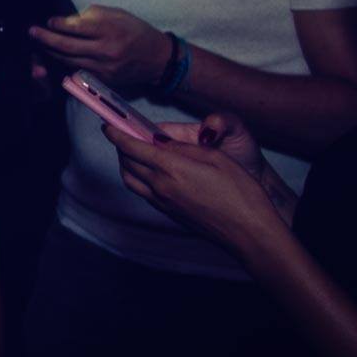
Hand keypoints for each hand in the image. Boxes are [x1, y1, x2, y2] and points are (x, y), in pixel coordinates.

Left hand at [30, 5, 171, 89]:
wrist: (156, 59)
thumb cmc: (135, 31)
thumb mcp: (118, 14)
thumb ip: (93, 15)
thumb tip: (68, 19)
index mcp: (110, 30)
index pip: (76, 27)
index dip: (58, 24)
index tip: (48, 21)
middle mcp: (105, 50)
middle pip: (67, 45)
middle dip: (45, 39)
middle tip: (32, 32)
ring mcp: (103, 67)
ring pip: (68, 59)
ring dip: (50, 52)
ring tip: (38, 44)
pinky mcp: (102, 78)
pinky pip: (77, 69)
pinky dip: (63, 61)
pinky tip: (54, 56)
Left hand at [103, 121, 283, 254]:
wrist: (249, 231)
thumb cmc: (241, 192)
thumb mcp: (215, 158)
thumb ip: (183, 148)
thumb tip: (159, 142)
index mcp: (171, 169)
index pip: (132, 147)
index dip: (117, 133)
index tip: (108, 124)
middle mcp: (160, 186)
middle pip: (127, 162)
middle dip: (121, 145)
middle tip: (121, 134)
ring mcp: (162, 202)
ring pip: (130, 179)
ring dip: (125, 163)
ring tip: (131, 152)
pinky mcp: (167, 213)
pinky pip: (142, 192)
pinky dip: (136, 178)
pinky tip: (147, 172)